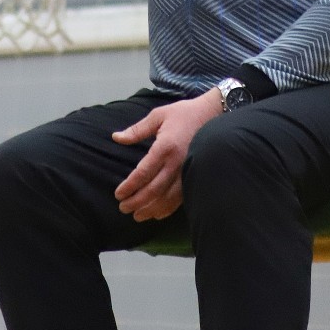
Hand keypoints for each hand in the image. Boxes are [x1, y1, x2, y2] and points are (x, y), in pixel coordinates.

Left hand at [112, 88, 222, 221]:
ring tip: (137, 216)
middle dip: (136, 202)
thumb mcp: (158, 115)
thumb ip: (137, 130)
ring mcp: (187, 171)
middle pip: (154, 190)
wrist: (213, 114)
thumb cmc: (184, 114)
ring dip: (150, 209)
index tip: (118, 194)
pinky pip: (180, 198)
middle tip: (123, 208)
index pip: (143, 173)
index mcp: (165, 147)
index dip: (129, 186)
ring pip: (167, 198)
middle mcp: (176, 163)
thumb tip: (116, 137)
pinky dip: (167, 209)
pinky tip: (157, 214)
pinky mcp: (194, 176)